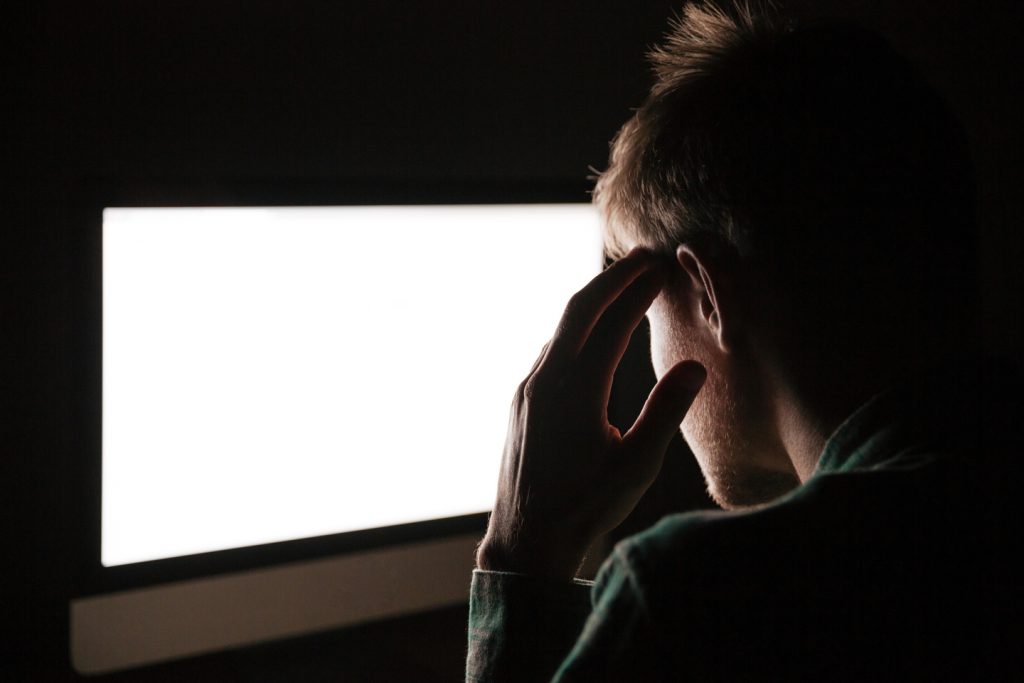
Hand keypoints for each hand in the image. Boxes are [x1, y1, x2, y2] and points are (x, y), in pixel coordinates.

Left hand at [476, 248, 706, 579]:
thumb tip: (694, 366)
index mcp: (576, 391)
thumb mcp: (636, 466)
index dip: (638, 292)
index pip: (612, 323)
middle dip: (612, 278)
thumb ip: (665, 413)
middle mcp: (545, 380)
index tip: (660, 269)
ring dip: (592, 302)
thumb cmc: (585, 507)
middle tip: (643, 258)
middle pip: (579, 310)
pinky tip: (590, 336)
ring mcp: (528, 389)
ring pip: (560, 329)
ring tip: (622, 288)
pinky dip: (575, 329)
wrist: (525, 539)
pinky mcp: (520, 402)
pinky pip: (549, 350)